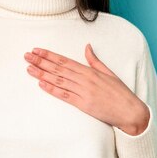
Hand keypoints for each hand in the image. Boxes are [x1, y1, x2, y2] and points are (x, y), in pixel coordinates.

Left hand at [24, 44, 149, 135]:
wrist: (130, 111)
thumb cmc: (120, 92)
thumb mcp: (108, 72)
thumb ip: (95, 60)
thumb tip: (87, 46)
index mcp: (89, 71)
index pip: (65, 60)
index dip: (49, 55)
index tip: (37, 50)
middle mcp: (85, 79)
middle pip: (58, 69)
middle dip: (41, 62)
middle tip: (27, 56)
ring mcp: (83, 92)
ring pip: (59, 80)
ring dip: (42, 74)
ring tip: (29, 68)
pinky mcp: (83, 105)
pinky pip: (65, 96)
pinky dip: (52, 89)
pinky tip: (41, 84)